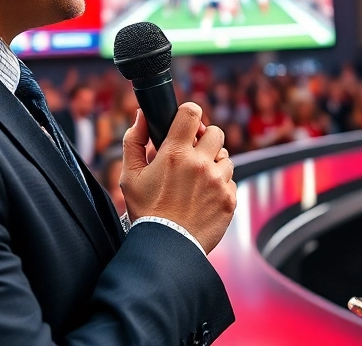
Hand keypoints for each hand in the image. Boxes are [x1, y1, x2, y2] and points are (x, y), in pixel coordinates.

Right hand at [121, 103, 235, 253]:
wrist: (166, 248)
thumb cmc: (146, 212)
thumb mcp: (130, 176)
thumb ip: (133, 141)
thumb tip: (142, 115)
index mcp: (175, 153)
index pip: (192, 112)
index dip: (189, 114)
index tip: (186, 124)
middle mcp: (201, 164)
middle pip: (215, 132)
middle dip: (204, 140)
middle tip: (192, 155)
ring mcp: (218, 181)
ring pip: (225, 157)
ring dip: (214, 164)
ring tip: (197, 181)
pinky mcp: (230, 199)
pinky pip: (231, 180)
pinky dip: (220, 185)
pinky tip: (204, 198)